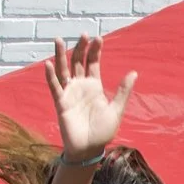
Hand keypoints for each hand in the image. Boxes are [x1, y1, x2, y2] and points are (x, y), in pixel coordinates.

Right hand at [45, 35, 135, 163]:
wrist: (90, 149)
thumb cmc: (103, 131)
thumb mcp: (116, 109)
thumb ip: (122, 91)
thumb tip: (134, 73)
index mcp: (94, 86)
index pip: (93, 63)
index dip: (94, 50)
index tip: (97, 38)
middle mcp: (80, 86)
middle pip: (77, 62)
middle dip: (80, 48)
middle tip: (83, 35)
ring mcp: (69, 93)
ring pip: (63, 70)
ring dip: (60, 55)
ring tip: (59, 39)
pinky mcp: (61, 102)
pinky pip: (54, 87)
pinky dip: (51, 76)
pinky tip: (49, 64)